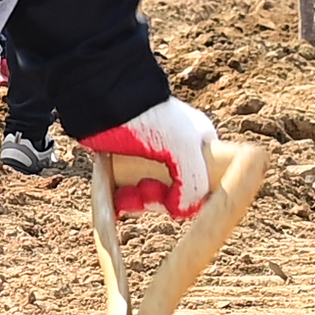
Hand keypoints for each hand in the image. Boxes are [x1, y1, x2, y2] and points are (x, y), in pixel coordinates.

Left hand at [78, 97, 216, 218]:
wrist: (105, 103)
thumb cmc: (150, 118)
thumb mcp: (183, 149)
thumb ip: (194, 183)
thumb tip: (184, 211)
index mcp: (200, 144)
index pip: (209, 182)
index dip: (196, 197)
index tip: (178, 200)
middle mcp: (179, 153)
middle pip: (180, 194)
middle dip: (162, 199)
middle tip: (147, 189)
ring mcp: (153, 160)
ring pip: (155, 196)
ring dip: (143, 202)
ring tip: (130, 193)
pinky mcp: (128, 166)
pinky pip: (133, 194)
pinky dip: (128, 201)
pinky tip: (122, 200)